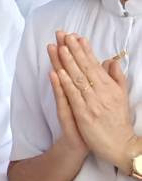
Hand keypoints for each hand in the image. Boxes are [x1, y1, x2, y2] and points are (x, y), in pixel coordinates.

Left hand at [49, 32, 134, 168]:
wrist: (120, 145)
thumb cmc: (118, 121)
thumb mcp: (121, 96)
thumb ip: (116, 78)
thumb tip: (110, 60)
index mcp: (110, 87)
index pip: (94, 65)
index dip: (84, 50)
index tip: (75, 36)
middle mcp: (102, 93)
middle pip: (84, 68)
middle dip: (73, 50)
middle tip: (63, 34)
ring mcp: (92, 103)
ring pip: (77, 79)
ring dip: (66, 62)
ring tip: (58, 47)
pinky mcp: (84, 115)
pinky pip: (72, 97)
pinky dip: (65, 84)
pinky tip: (58, 72)